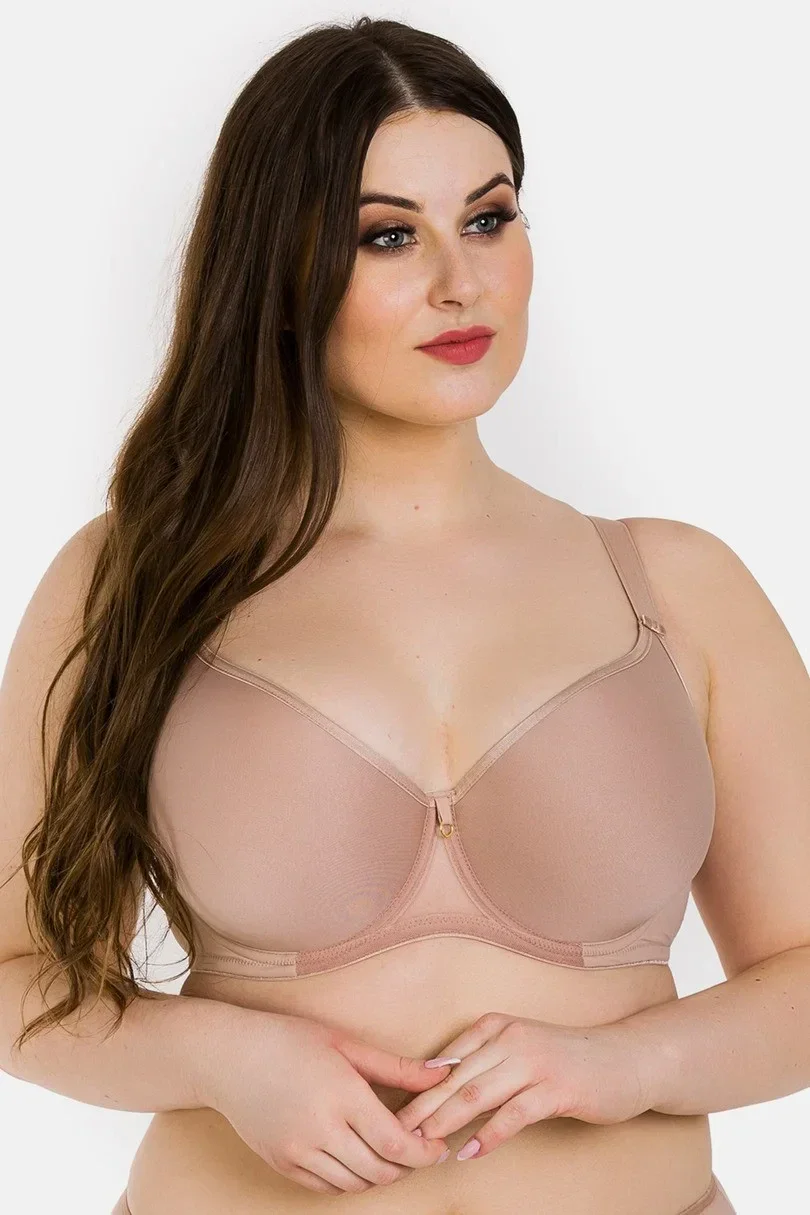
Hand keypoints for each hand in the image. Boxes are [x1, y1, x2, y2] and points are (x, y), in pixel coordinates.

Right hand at [201, 1005, 452, 1193]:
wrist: (227, 1056)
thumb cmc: (287, 1039)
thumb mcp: (345, 1043)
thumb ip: (396, 1066)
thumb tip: (444, 1071)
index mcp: (342, 1094)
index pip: (396, 1143)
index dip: (425, 1152)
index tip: (438, 1146)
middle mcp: (320, 1129)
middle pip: (380, 1170)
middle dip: (408, 1165)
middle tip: (420, 1149)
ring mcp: (298, 1151)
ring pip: (355, 1184)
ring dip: (380, 1175)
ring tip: (391, 1153)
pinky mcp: (282, 1163)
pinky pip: (327, 1187)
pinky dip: (350, 1180)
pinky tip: (358, 1159)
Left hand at [393, 1011, 650, 1160]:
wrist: (627, 1059)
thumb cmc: (570, 1058)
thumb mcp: (523, 1048)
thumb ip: (486, 1059)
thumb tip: (440, 1082)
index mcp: (498, 1025)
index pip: (447, 1058)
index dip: (418, 1086)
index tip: (391, 1110)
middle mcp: (512, 1038)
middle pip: (455, 1077)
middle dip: (421, 1107)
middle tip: (392, 1132)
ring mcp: (534, 1062)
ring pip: (478, 1093)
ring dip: (446, 1120)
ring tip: (422, 1144)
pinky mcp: (556, 1088)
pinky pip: (513, 1114)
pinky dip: (488, 1134)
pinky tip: (470, 1151)